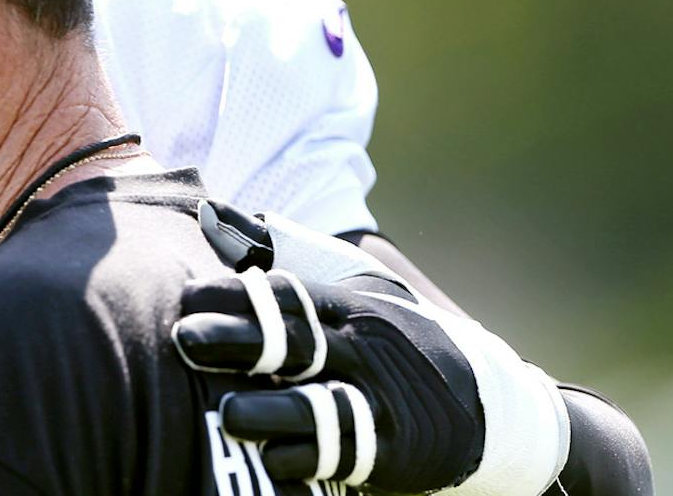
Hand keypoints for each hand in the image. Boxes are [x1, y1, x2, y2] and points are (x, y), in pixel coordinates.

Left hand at [176, 203, 569, 494]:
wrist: (487, 400)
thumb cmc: (390, 338)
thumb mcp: (348, 290)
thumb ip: (277, 255)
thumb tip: (210, 216)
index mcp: (347, 304)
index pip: (287, 290)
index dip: (237, 292)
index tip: (185, 291)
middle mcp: (364, 346)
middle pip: (295, 339)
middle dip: (240, 338)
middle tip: (184, 337)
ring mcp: (383, 398)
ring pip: (321, 404)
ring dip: (272, 411)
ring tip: (228, 413)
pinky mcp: (396, 449)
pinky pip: (347, 452)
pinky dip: (307, 457)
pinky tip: (272, 457)